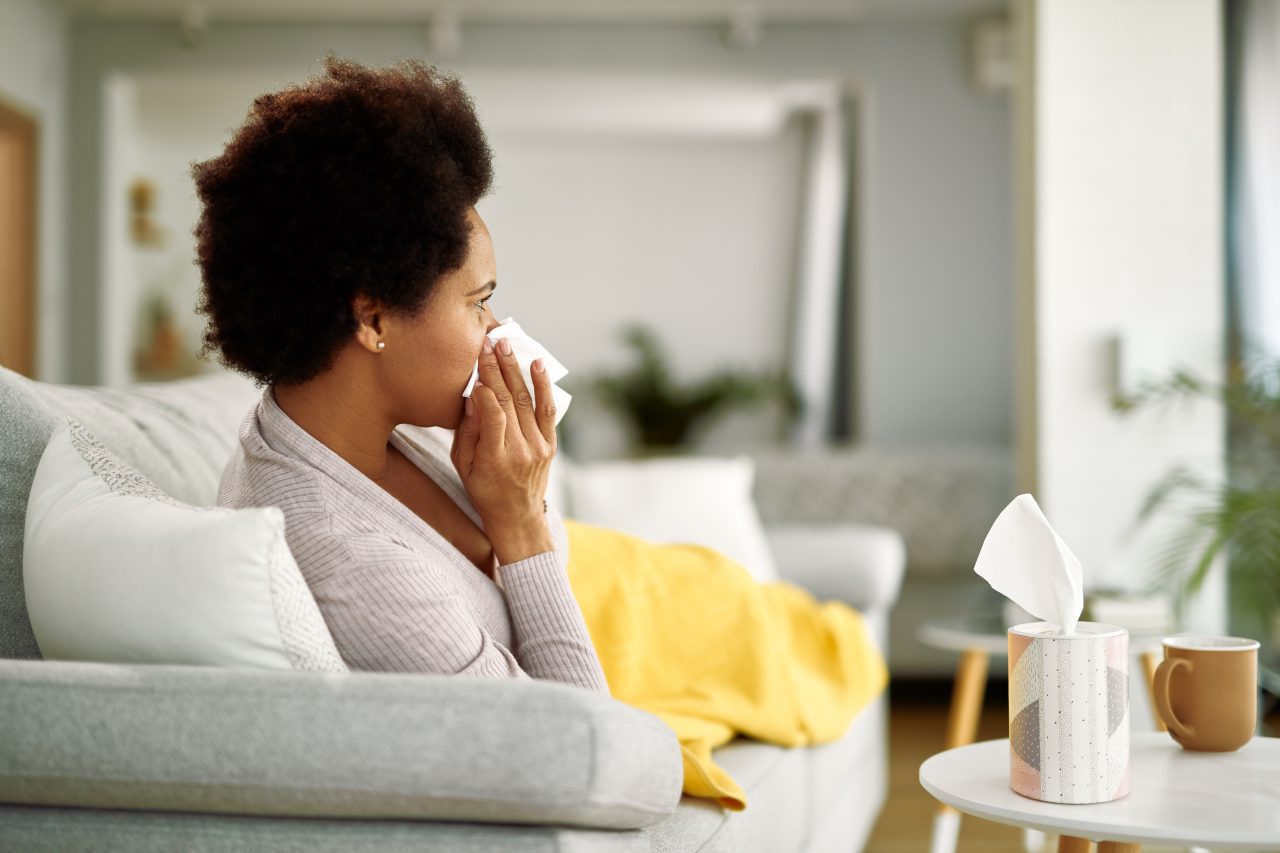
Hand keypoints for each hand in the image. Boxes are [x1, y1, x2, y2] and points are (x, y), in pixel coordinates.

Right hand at [450, 337, 557, 564]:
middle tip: (490, 343)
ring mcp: (539, 447)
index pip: (493, 415)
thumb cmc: (483, 489)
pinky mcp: (550, 444)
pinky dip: (543, 386)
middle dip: (497, 368)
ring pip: (526, 401)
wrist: (517, 516)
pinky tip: (536, 364)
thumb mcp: (463, 466)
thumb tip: (474, 396)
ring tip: (507, 346)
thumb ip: (467, 432)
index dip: (484, 389)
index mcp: (494, 459)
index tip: (475, 368)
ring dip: (516, 370)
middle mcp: (520, 451)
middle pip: (509, 401)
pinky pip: (547, 410)